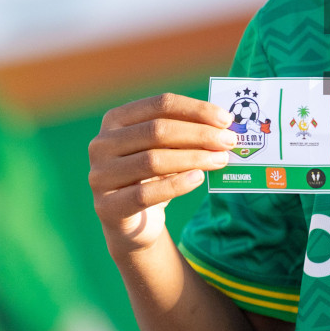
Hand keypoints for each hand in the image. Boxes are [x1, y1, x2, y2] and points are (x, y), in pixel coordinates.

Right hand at [89, 94, 238, 251]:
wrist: (133, 225)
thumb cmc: (153, 177)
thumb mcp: (166, 150)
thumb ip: (185, 134)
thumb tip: (224, 126)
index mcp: (115, 120)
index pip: (160, 105)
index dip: (196, 110)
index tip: (226, 119)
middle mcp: (101, 144)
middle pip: (157, 131)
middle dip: (199, 134)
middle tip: (228, 141)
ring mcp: (100, 175)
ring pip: (153, 161)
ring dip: (193, 158)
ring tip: (221, 160)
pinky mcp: (107, 207)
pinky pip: (145, 193)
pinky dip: (176, 184)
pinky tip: (199, 178)